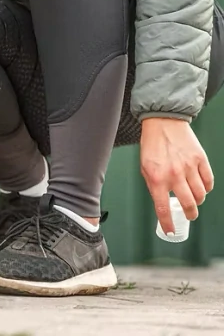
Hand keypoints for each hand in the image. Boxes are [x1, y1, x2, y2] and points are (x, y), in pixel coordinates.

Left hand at [140, 117, 213, 234]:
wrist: (163, 123)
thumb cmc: (152, 146)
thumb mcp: (145, 168)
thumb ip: (155, 185)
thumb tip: (163, 203)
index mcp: (156, 178)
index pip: (163, 208)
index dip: (167, 223)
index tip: (170, 231)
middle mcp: (174, 175)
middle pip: (188, 205)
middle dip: (190, 214)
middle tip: (189, 215)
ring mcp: (189, 167)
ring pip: (200, 194)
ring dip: (198, 201)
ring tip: (195, 200)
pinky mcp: (200, 160)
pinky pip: (208, 181)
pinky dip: (207, 188)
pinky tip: (202, 187)